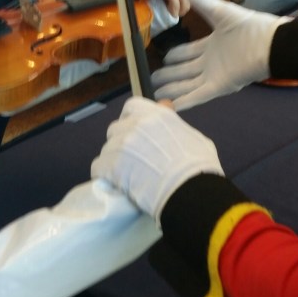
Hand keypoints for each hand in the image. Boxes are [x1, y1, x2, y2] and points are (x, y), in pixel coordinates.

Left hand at [91, 97, 222, 225]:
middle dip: (122, 141)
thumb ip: (175, 127)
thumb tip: (169, 123)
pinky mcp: (110, 166)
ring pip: (107, 148)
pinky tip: (116, 184)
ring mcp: (120, 145)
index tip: (137, 131)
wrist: (188, 190)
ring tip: (127, 176)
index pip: (132, 106)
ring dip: (114, 160)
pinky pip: (98, 167)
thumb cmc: (198, 166)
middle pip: (116, 128)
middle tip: (133, 157)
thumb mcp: (193, 137)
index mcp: (155, 115)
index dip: (132, 119)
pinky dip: (105, 175)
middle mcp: (134, 125)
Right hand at [151, 0, 289, 109]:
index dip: (173, 57)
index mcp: (211, 46)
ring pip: (185, 85)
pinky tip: (168, 107)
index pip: (186, 54)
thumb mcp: (221, 12)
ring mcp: (213, 76)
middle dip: (166, 76)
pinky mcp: (218, 87)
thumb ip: (201, 1)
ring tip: (152, 93)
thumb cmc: (250, 27)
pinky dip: (183, 102)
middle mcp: (210, 63)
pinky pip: (197, 96)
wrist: (271, 43)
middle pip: (182, 72)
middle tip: (150, 79)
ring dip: (169, 90)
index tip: (160, 58)